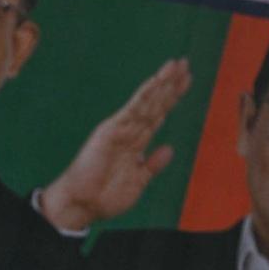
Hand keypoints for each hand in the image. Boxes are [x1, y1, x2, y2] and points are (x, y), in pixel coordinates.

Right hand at [41, 59, 191, 230]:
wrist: (82, 205)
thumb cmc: (104, 197)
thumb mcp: (138, 182)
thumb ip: (152, 165)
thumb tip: (169, 148)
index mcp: (135, 144)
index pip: (157, 115)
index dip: (171, 98)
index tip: (186, 81)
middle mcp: (128, 133)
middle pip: (154, 104)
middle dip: (171, 85)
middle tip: (186, 64)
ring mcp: (120, 130)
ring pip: (146, 102)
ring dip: (162, 83)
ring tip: (176, 65)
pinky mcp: (111, 131)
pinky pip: (132, 109)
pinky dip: (144, 95)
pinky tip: (156, 81)